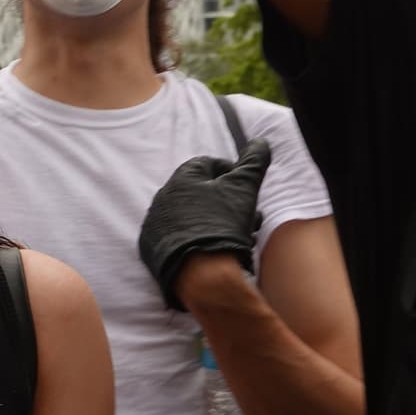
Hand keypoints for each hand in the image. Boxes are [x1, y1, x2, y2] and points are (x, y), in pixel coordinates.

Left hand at [138, 138, 271, 310]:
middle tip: (249, 216)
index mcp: (180, 179)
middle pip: (202, 192)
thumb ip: (252, 164)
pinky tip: (219, 251)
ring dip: (219, 222)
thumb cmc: (222, 224)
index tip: (246, 188)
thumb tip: (261, 142)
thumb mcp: (243, 189)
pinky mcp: (154, 248)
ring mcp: (157, 224)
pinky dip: (200, 240)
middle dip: (229, 201)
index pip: (207, 164)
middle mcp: (163, 198)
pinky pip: (181, 237)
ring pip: (195, 216)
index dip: (230, 172)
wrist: (201, 272)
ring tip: (242, 236)